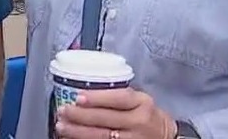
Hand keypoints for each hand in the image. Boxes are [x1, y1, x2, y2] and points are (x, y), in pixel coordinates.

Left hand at [55, 88, 175, 138]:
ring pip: (103, 136)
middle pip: (107, 119)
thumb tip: (82, 93)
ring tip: (62, 127)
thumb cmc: (145, 114)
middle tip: (63, 111)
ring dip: (79, 132)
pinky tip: (73, 138)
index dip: (97, 98)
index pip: (119, 99)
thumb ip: (117, 96)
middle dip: (81, 116)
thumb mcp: (139, 99)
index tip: (78, 97)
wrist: (165, 135)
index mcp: (142, 102)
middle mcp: (139, 121)